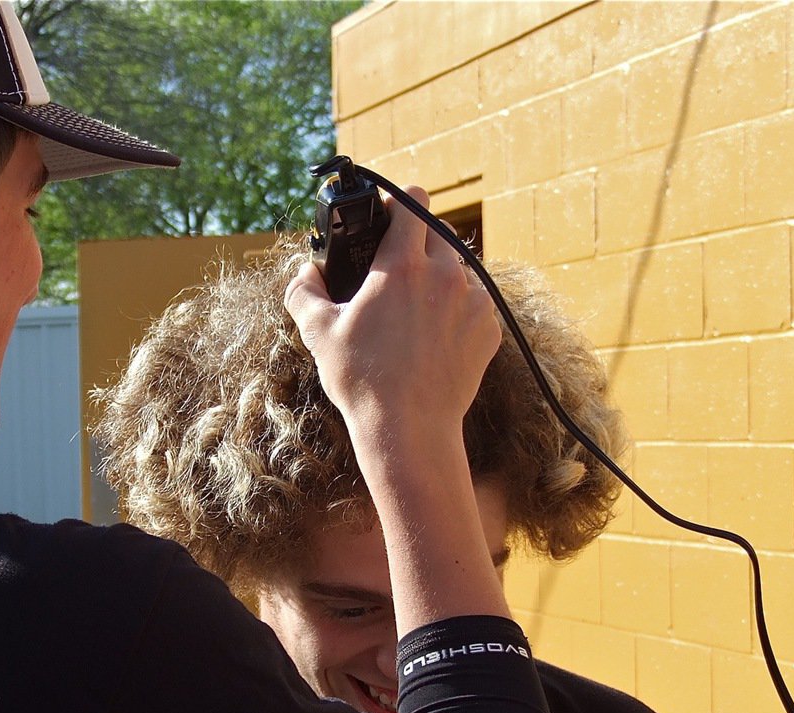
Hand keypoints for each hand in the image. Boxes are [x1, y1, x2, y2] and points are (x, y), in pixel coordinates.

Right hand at [285, 186, 499, 454]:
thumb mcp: (319, 333)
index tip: (387, 217)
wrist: (409, 428)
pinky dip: (456, 311)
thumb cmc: (362, 380)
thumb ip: (304, 292)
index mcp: (402, 265)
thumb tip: (305, 273)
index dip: (398, 203)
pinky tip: (433, 339)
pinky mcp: (489, 328)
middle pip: (438, 232)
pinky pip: (474, 303)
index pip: (413, 202)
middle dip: (417, 242)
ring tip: (414, 313)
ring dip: (438, 278)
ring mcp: (473, 301)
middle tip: (395, 271)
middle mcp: (445, 274)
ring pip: (458, 269)